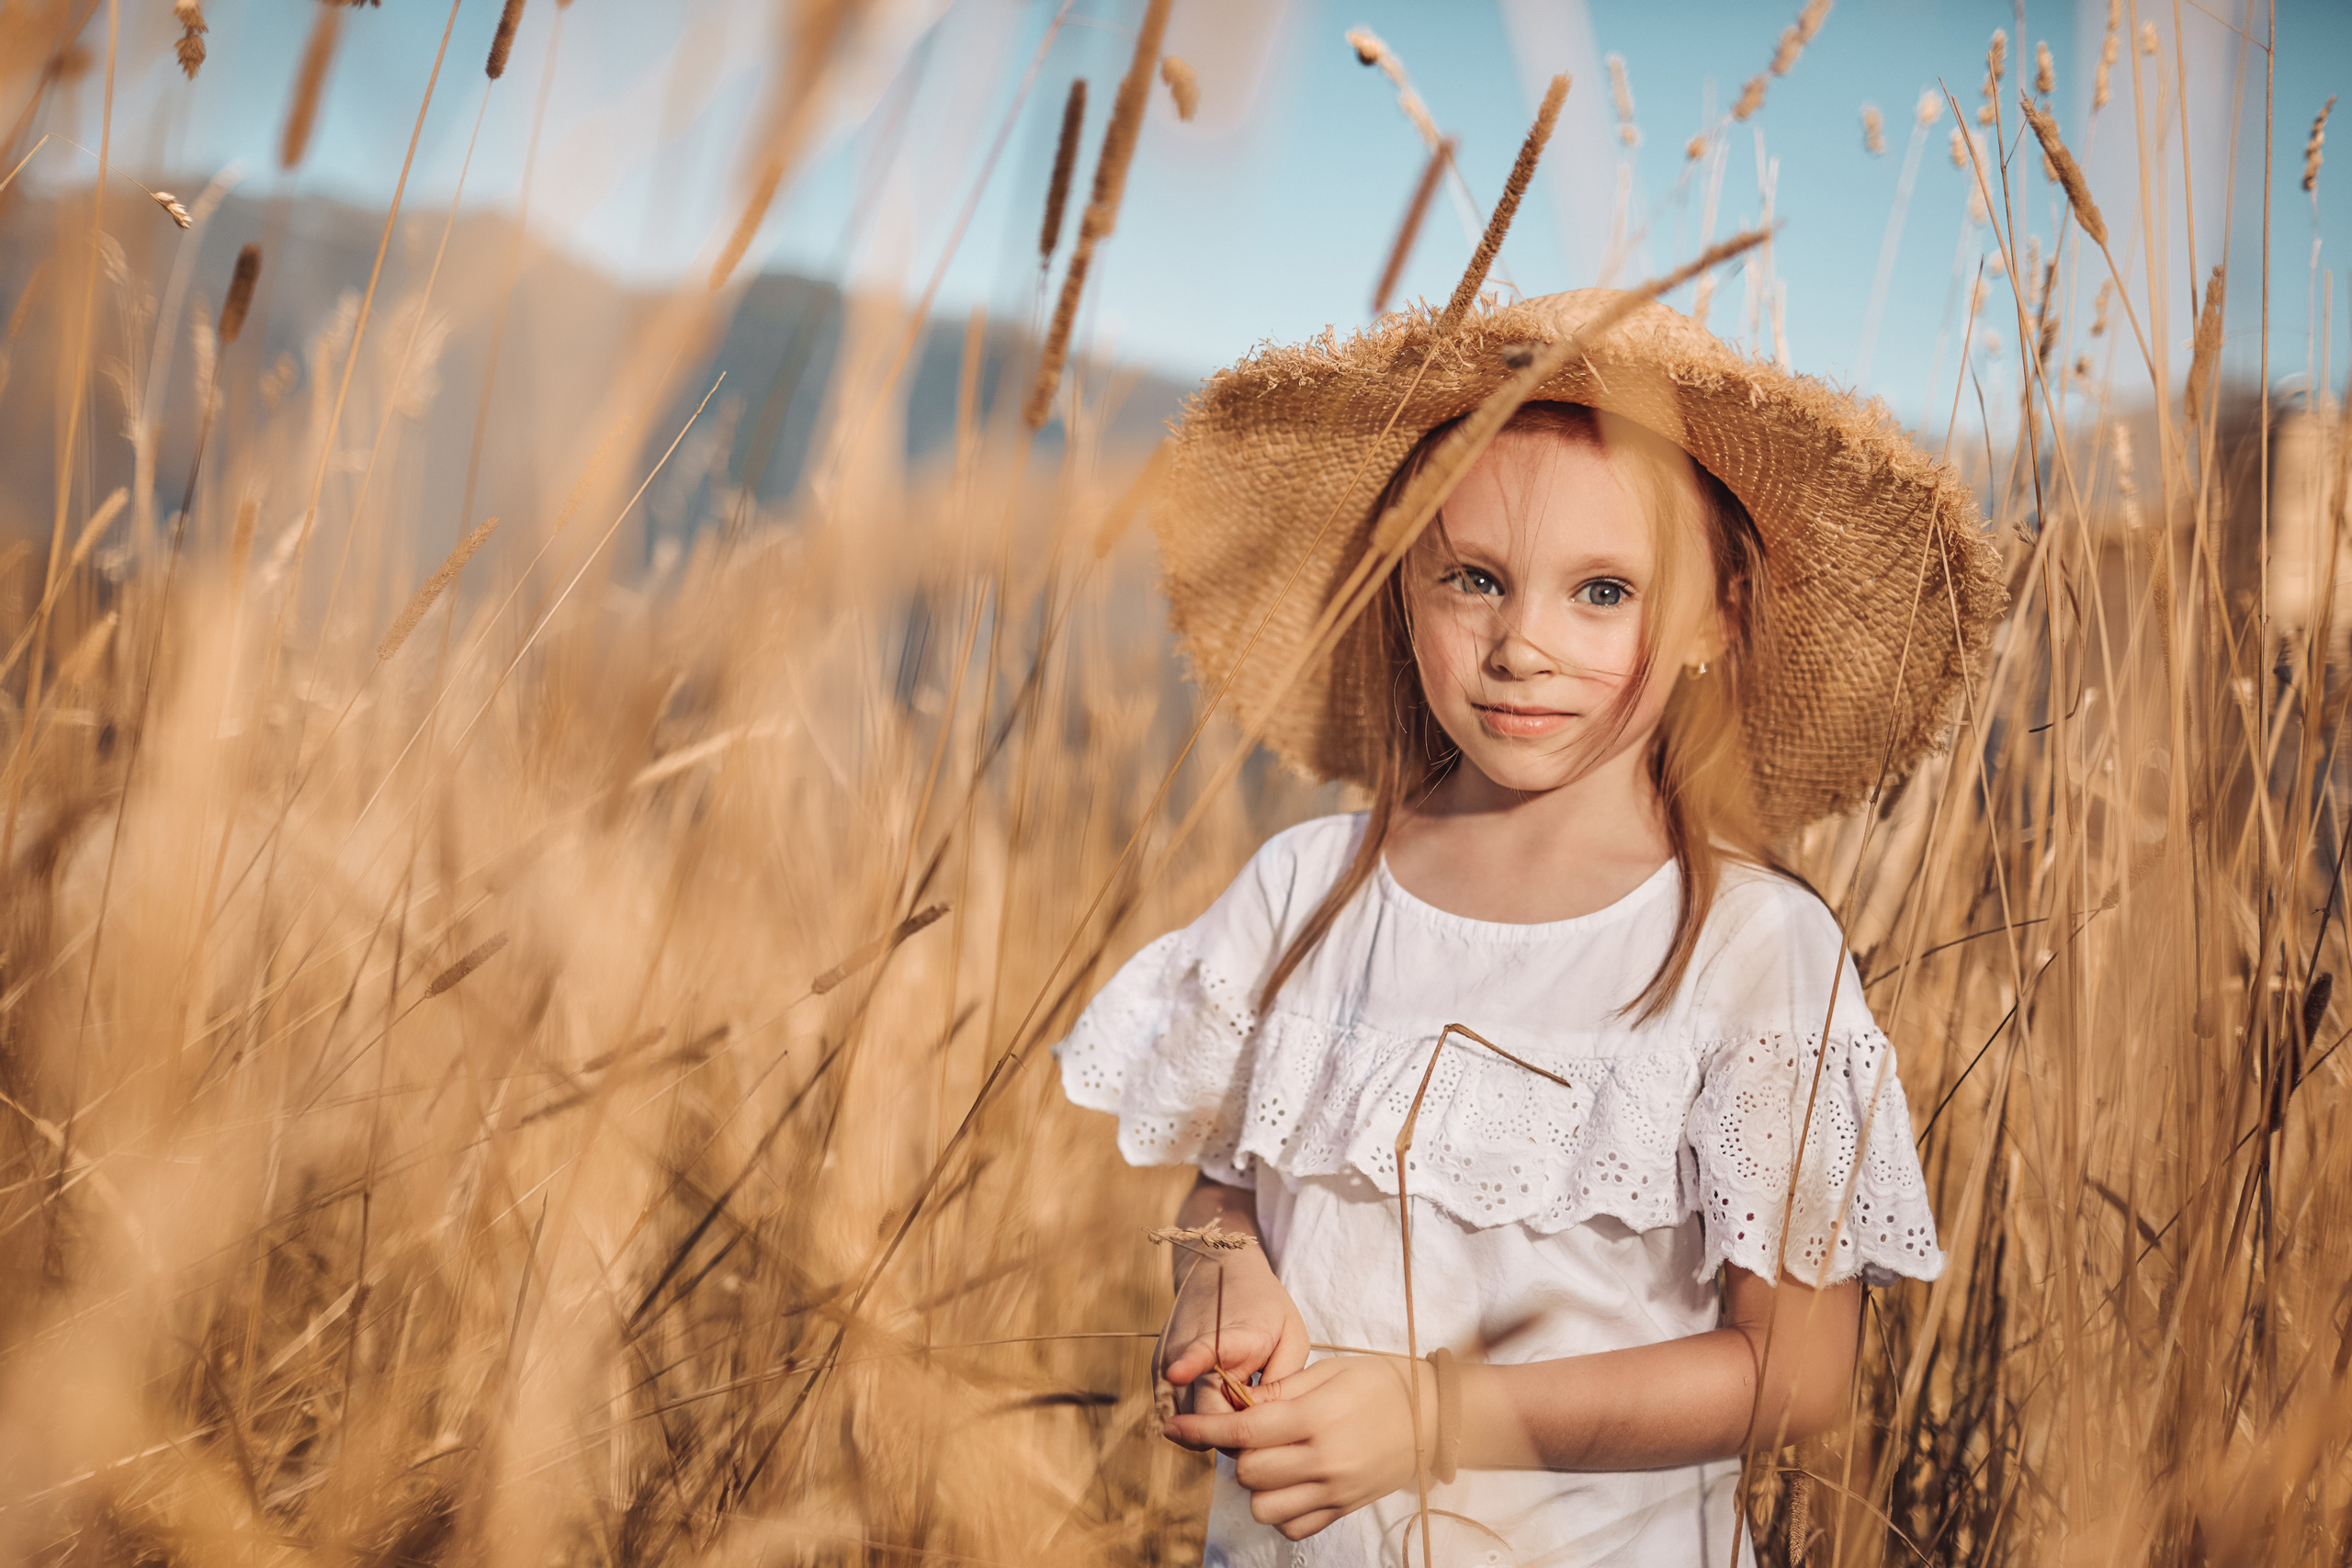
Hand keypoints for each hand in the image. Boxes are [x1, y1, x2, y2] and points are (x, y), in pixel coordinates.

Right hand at [1156, 1248, 1308, 1445]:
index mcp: (1228, 1335)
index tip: (1176, 1372)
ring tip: (1239, 1403)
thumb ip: (1283, 1383)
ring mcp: (1168, 1362)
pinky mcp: (1159, 1372)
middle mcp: (1186, 1349)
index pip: (1203, 1351)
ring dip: (1213, 1426)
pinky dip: (1198, 1418)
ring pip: (1186, 1421)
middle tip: (1258, 1420)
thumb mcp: (1292, 1337)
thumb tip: (1263, 1424)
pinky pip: (1176, 1414)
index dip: (1190, 1363)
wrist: (1219, 1271)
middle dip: (1231, 1431)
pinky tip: (1221, 1400)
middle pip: (1200, 1413)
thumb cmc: (1265, 1307)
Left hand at [1165, 1356, 1428, 1540]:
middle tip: (1252, 1433)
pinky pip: (1293, 1527)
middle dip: (1237, 1453)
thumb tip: (1235, 1401)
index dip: (1201, 1431)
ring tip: (1274, 1460)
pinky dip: (1281, 1510)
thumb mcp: (1330, 1370)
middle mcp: (1323, 1460)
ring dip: (1257, 1485)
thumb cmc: (1383, 1383)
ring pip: (1264, 1507)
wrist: (1435, 1416)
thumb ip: (1280, 1390)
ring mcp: (1335, 1490)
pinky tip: (1291, 1483)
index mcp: (1316, 1418)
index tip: (1174, 1427)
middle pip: (1248, 1473)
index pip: (1243, 1431)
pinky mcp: (1345, 1509)